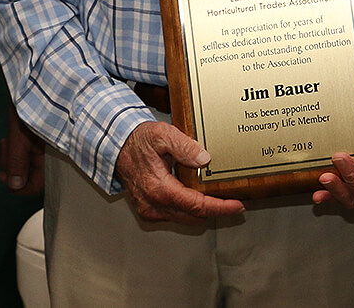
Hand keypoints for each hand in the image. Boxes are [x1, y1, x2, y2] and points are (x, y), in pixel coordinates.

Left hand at [0, 101, 45, 193]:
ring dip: (10, 157)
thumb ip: (17, 161)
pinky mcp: (37, 140)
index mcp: (52, 156)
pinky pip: (23, 154)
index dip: (18, 186)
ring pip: (22, 165)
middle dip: (11, 166)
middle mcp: (50, 155)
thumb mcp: (20, 134)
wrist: (39, 80)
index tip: (4, 176)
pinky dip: (13, 149)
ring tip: (6, 141)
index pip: (36, 186)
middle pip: (26, 176)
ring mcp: (43, 147)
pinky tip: (9, 138)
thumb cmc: (32, 105)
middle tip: (5, 147)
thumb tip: (15, 186)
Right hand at [113, 120, 245, 224]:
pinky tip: (193, 194)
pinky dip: (187, 208)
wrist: (116, 146)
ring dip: (200, 210)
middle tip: (231, 200)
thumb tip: (204, 159)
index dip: (220, 208)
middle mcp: (153, 204)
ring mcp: (149, 209)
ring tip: (214, 196)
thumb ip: (184, 146)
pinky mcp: (148, 210)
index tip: (237, 206)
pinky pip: (174, 215)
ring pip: (185, 218)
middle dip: (215, 210)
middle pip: (194, 217)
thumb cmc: (138, 140)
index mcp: (159, 188)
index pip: (196, 205)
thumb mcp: (162, 134)